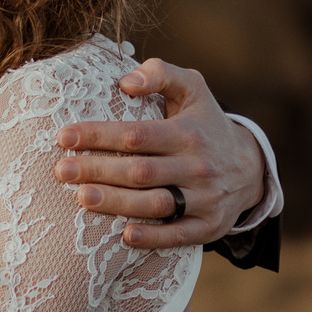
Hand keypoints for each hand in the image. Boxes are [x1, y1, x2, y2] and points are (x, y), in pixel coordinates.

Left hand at [53, 56, 267, 248]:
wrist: (250, 167)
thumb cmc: (205, 123)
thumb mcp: (192, 88)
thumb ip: (160, 74)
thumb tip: (125, 83)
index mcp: (188, 133)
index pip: (136, 135)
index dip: (98, 135)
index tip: (63, 137)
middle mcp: (198, 166)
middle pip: (140, 171)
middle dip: (97, 170)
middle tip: (60, 171)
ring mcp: (204, 199)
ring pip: (156, 203)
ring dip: (117, 203)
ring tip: (81, 198)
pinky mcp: (209, 226)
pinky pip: (179, 235)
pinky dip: (153, 237)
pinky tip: (125, 236)